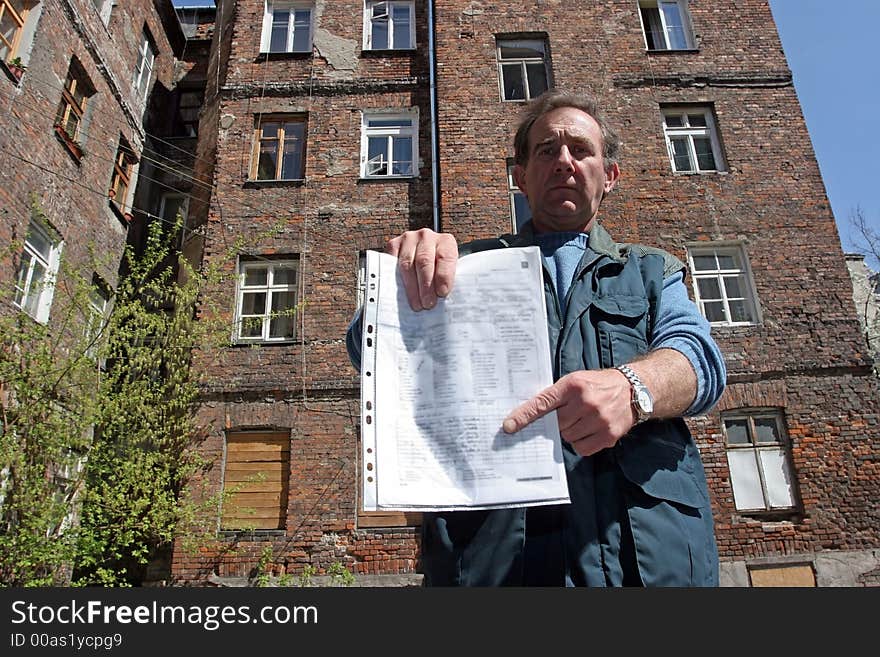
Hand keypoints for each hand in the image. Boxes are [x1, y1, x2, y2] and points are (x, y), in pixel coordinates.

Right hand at [386, 228, 457, 310]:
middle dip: (426, 286)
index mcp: (446, 241)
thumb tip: (442, 299)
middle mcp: (427, 236)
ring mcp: (409, 239)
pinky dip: (396, 280)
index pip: (445, 257)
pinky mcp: (394, 244)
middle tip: (427, 304)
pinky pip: (392, 263)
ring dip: (411, 287)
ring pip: (407, 264)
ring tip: (416, 304)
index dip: (443, 276)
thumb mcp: (449, 271)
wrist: (424, 256)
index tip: (442, 293)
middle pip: (424, 261)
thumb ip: (447, 281)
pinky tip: (402, 293)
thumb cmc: (439, 268)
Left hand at [502, 369, 635, 456]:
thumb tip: (530, 416)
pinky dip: (582, 442)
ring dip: (571, 432)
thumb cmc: (598, 385)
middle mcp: (586, 402)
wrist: (633, 389)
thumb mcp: (576, 381)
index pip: (542, 403)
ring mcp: (598, 419)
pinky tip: (591, 430)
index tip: (509, 426)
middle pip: (556, 425)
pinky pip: (582, 448)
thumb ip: (556, 396)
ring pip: (568, 438)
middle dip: (558, 423)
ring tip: (584, 420)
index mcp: (573, 385)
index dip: (524, 415)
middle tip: (569, 415)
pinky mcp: (608, 435)